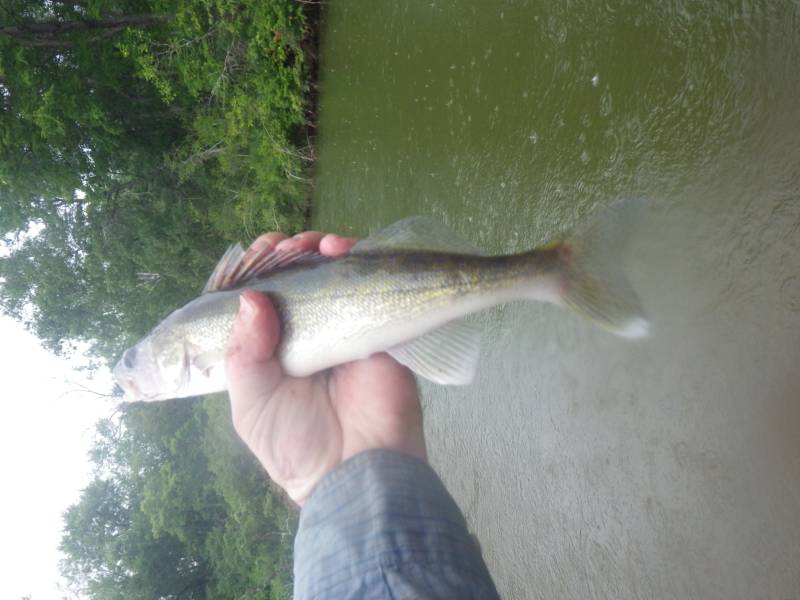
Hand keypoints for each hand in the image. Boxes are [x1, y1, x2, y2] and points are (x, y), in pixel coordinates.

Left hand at [225, 231, 426, 504]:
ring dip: (321, 249)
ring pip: (335, 274)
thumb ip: (245, 353)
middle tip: (285, 247)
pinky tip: (340, 249)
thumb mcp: (251, 405)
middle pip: (301, 278)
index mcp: (275, 350)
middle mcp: (310, 333)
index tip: (258, 254)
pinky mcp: (380, 324)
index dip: (260, 271)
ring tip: (311, 244)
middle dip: (291, 254)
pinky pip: (371, 283)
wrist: (355, 469)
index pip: (265, 299)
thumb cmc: (296, 443)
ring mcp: (347, 326)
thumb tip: (252, 300)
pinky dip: (357, 258)